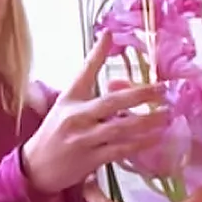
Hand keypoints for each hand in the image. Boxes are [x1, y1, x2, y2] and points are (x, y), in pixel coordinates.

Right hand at [21, 32, 169, 193]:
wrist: (36, 167)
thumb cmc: (56, 134)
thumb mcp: (67, 108)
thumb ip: (94, 98)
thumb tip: (124, 86)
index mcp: (70, 99)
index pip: (84, 72)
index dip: (96, 52)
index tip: (109, 34)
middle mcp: (76, 116)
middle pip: (112, 102)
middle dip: (139, 94)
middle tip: (161, 89)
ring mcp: (83, 139)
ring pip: (120, 127)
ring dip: (146, 121)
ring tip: (165, 115)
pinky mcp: (90, 159)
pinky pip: (120, 150)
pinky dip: (139, 144)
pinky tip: (155, 138)